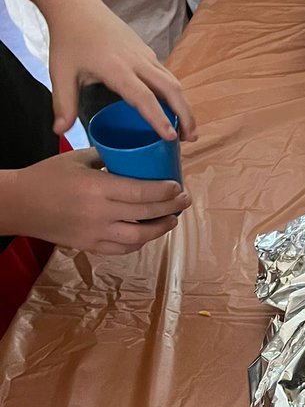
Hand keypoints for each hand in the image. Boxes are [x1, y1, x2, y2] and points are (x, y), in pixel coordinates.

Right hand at [7, 150, 189, 254]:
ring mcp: (95, 233)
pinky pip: (122, 249)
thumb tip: (136, 156)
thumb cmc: (47, 176)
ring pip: (139, 238)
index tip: (178, 186)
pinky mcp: (88, 246)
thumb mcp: (79, 158)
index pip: (143, 192)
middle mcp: (99, 214)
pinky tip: (148, 233)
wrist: (18, 204)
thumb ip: (108, 158)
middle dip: (172, 208)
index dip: (166, 192)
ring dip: (160, 229)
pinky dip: (139, 242)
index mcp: (98, 188)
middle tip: (184, 200)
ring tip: (172, 219)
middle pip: (147, 214)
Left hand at [45, 0, 197, 142]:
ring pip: (173, 81)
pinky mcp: (146, 52)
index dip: (158, 118)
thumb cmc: (68, 39)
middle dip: (185, 114)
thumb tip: (59, 131)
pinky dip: (175, 94)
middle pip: (171, 89)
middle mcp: (137, 61)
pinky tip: (174, 107)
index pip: (143, 97)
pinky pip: (167, 74)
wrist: (76, 6)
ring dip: (184, 105)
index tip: (171, 137)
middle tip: (191, 138)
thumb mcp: (60, 72)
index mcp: (116, 68)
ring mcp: (144, 55)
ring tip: (188, 128)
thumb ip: (64, 103)